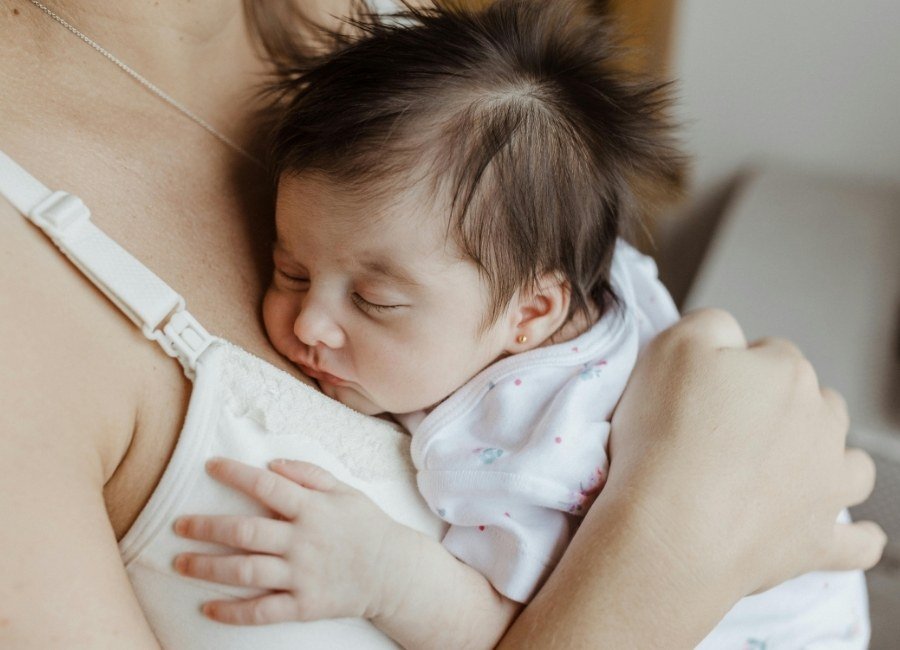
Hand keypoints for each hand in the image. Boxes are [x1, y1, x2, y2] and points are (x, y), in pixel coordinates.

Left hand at [173, 458, 407, 624]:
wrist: (394, 572)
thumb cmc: (367, 526)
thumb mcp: (345, 491)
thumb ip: (309, 474)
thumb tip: (271, 463)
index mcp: (312, 508)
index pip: (266, 486)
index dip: (235, 474)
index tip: (209, 465)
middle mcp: (303, 541)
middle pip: (245, 532)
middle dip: (206, 527)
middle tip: (178, 525)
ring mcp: (302, 575)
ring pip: (245, 571)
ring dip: (208, 567)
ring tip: (180, 563)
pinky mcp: (304, 605)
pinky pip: (262, 611)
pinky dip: (233, 612)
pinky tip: (208, 609)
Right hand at [608, 309, 885, 598]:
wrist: (668, 530)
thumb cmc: (664, 438)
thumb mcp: (670, 346)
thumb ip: (710, 323)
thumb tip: (730, 335)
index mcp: (787, 373)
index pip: (768, 353)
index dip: (731, 370)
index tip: (699, 392)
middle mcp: (821, 424)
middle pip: (811, 401)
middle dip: (778, 410)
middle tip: (723, 429)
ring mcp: (827, 486)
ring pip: (848, 461)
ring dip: (823, 459)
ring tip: (781, 469)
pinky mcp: (819, 542)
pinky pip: (859, 542)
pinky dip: (855, 536)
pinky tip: (845, 530)